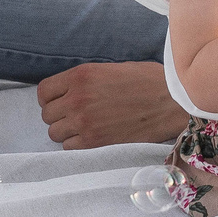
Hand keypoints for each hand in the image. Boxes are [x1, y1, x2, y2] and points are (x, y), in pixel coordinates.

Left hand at [36, 62, 184, 149]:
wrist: (173, 102)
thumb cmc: (149, 81)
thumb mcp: (113, 68)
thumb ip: (87, 80)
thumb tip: (70, 90)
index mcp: (81, 75)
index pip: (44, 92)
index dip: (51, 98)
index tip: (61, 102)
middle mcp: (77, 98)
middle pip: (48, 115)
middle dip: (60, 116)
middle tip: (78, 116)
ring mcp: (84, 122)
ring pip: (55, 133)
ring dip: (67, 132)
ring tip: (87, 127)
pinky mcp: (95, 142)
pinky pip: (69, 148)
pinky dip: (78, 145)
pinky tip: (95, 137)